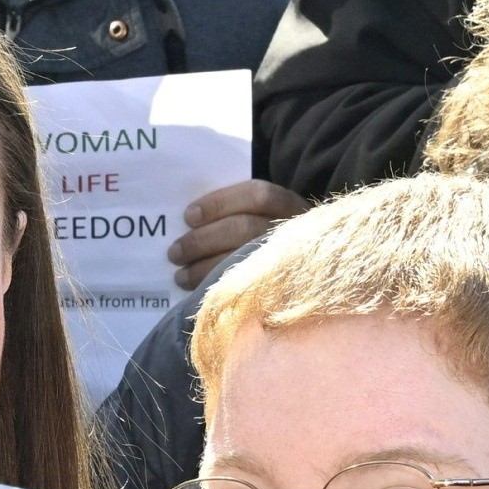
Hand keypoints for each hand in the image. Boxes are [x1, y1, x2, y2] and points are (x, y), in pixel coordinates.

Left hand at [170, 177, 307, 288]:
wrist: (314, 272)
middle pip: (245, 229)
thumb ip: (235, 212)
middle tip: (174, 252)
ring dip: (205, 269)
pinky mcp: (288, 289)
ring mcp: (294, 261)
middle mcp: (295, 230)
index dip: (219, 203)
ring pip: (245, 261)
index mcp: (288, 205)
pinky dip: (219, 290)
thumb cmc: (268, 237)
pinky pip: (251, 290)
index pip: (257, 195)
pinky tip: (198, 293)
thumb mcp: (262, 217)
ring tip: (180, 276)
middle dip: (204, 240)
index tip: (189, 216)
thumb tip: (189, 221)